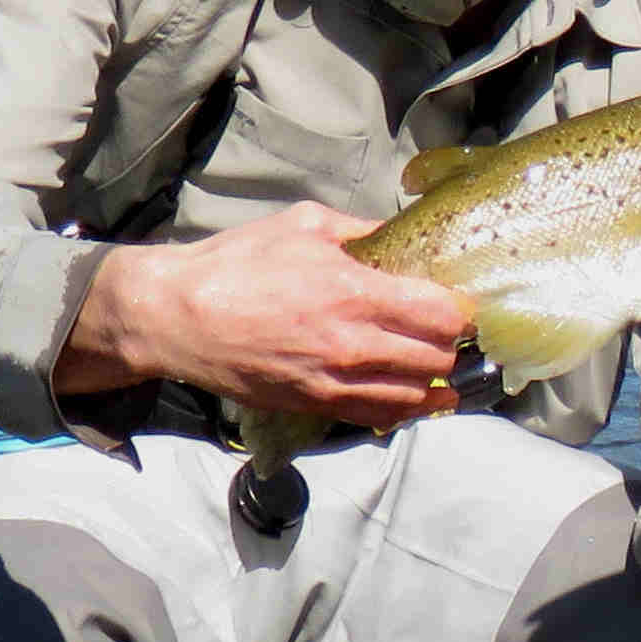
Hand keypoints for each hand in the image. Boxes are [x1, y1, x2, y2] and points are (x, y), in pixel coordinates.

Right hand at [56, 202, 475, 431]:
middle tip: (453, 332)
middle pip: (438, 358)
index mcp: (355, 293)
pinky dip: (405, 407)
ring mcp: (334, 382)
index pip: (443, 315)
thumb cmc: (237, 262)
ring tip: (442, 365)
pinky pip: (378, 416)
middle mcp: (352, 345)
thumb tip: (403, 232)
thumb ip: (363, 230)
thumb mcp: (306, 225)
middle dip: (454, 345)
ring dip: (436, 381)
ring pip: (416, 396)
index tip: (463, 301)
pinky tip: (416, 395)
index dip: (463, 310)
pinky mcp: (314, 405)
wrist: (176, 316)